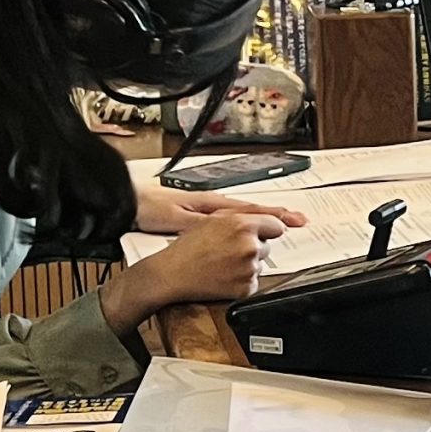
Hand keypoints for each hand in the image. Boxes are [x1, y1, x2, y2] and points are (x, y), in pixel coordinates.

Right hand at [101, 211, 287, 331]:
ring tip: (223, 264)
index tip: (263, 234)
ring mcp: (249, 269)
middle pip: (267, 247)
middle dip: (253, 248)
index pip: (276, 225)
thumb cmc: (187, 248)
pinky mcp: (246, 288)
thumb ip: (242, 218)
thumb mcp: (214, 220)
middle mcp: (249, 246)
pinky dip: (242, 281)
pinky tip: (224, 276)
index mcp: (242, 225)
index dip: (267, 230)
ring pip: (259, 265)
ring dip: (247, 265)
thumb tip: (265, 220)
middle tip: (229, 251)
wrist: (172, 274)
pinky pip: (253, 282)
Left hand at [132, 172, 311, 236]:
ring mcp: (209, 211)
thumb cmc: (150, 208)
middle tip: (300, 221)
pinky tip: (251, 229)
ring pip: (245, 215)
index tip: (295, 220)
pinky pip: (233, 221)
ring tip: (284, 223)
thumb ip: (203, 225)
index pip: (251, 210)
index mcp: (212, 204)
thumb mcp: (176, 219)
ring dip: (266, 219)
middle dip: (278, 215)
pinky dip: (248, 223)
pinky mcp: (201, 218)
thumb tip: (229, 229)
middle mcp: (214, 206)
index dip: (275, 216)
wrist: (130, 201)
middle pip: (253, 210)